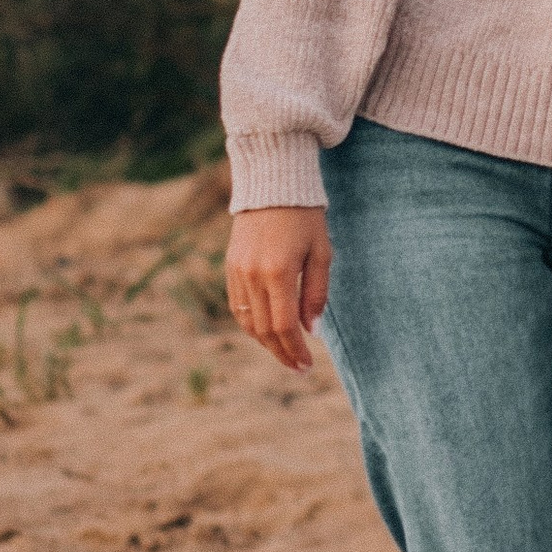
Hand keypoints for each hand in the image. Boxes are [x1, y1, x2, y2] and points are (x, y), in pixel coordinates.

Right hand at [226, 206, 330, 371]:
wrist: (273, 184)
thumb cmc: (305, 217)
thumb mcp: (321, 252)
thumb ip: (316, 294)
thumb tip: (311, 331)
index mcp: (279, 272)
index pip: (285, 326)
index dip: (295, 350)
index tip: (307, 366)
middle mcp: (253, 275)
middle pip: (265, 330)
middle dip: (282, 353)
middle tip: (298, 367)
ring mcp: (237, 272)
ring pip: (248, 322)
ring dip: (266, 342)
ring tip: (285, 352)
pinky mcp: (230, 267)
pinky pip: (238, 306)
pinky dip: (251, 324)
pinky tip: (266, 331)